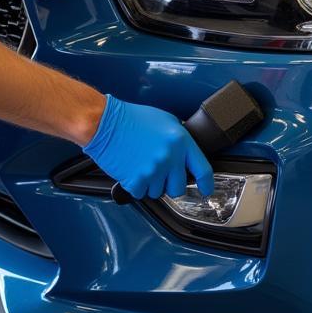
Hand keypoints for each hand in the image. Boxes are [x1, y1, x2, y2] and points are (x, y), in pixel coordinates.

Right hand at [82, 95, 214, 200]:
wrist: (104, 123)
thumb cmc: (131, 119)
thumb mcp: (164, 120)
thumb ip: (178, 139)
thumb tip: (185, 153)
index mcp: (181, 141)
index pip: (203, 169)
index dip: (206, 183)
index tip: (206, 189)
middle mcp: (170, 157)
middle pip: (179, 187)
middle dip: (170, 183)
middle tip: (159, 172)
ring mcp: (154, 170)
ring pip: (159, 192)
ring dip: (151, 184)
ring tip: (141, 165)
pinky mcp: (136, 180)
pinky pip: (141, 193)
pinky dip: (136, 186)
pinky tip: (131, 170)